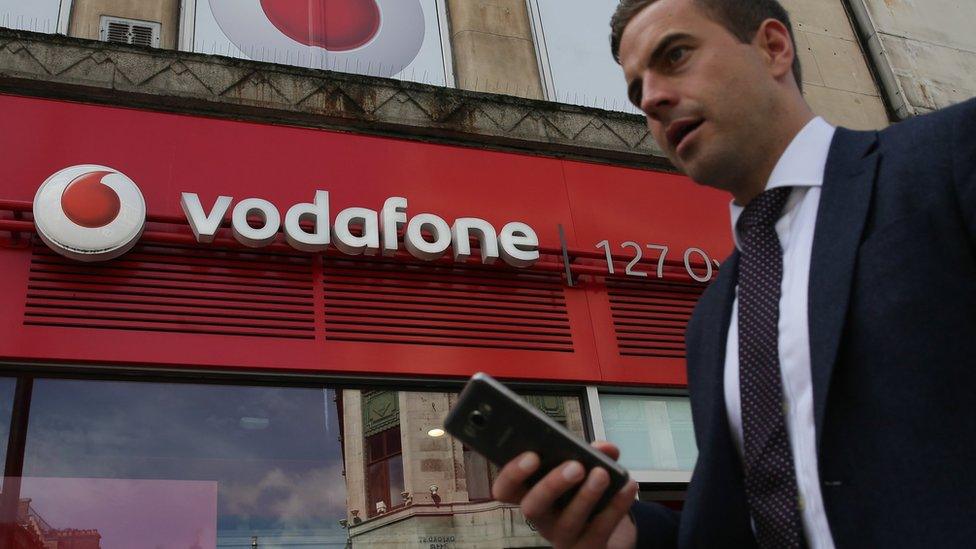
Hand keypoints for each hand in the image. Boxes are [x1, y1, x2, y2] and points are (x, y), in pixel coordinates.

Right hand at [491, 441, 638, 548]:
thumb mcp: (580, 465)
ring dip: (586, 496)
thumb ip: (590, 451)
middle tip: (575, 466)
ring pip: (568, 521)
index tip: (532, 455)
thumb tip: (604, 448)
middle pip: (533, 507)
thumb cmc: (579, 488)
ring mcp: (562, 536)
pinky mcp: (587, 547)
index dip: (513, 474)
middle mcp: (540, 518)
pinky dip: (616, 506)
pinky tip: (628, 486)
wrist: (599, 525)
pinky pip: (600, 529)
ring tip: (603, 474)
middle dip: (553, 485)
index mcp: (528, 493)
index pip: (504, 489)